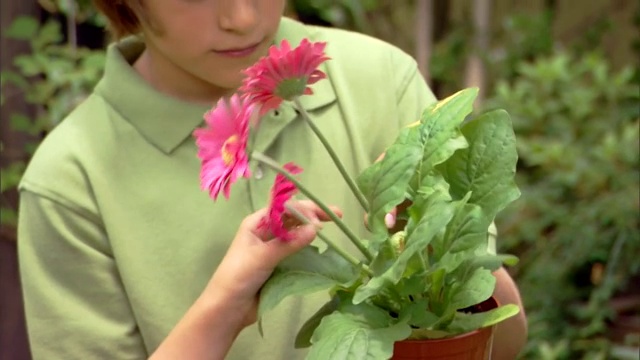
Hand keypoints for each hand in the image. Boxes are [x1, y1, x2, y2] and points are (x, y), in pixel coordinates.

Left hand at [206, 200, 341, 326]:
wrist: (228, 308)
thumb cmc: (238, 276)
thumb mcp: (263, 257)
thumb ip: (289, 243)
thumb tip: (315, 228)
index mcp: (256, 223)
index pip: (284, 207)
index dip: (304, 209)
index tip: (320, 219)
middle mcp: (265, 231)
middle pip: (292, 217)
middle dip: (312, 214)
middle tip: (337, 215)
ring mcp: (272, 247)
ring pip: (296, 232)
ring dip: (312, 228)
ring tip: (331, 227)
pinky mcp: (278, 263)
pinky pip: (297, 249)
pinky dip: (309, 245)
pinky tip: (321, 245)